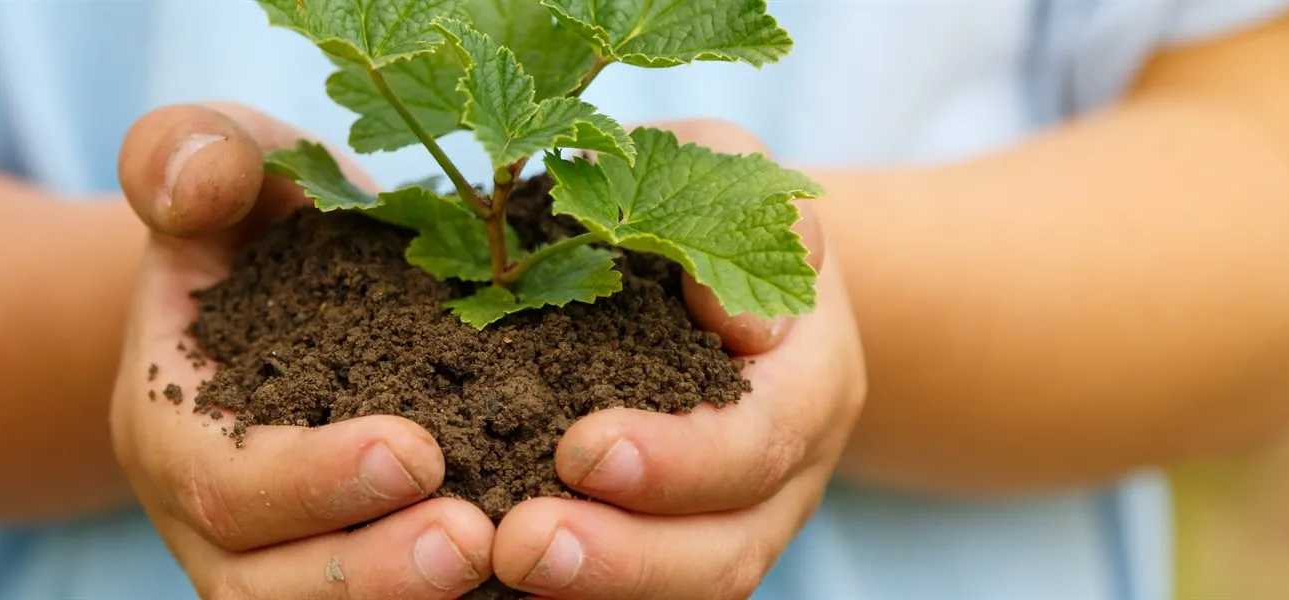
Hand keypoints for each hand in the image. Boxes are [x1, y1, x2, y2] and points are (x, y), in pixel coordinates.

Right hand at [108, 103, 495, 598]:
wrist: (292, 287)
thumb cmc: (262, 217)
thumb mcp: (228, 164)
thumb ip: (197, 153)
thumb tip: (194, 183)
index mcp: (172, 428)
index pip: (222, 483)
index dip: (311, 479)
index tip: (417, 449)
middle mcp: (215, 524)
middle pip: (268, 588)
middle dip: (372, 574)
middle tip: (477, 540)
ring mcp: (280, 566)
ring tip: (511, 561)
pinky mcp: (358, 577)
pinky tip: (547, 583)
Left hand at [490, 120, 866, 598]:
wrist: (724, 269)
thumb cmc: (708, 207)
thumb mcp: (725, 173)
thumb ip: (735, 223)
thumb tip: (734, 320)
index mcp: (807, 383)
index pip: (759, 443)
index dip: (677, 460)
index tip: (580, 449)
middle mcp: (782, 477)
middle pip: (726, 553)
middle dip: (625, 559)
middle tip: (519, 543)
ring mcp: (730, 525)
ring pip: (684, 591)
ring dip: (591, 593)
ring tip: (495, 567)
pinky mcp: (668, 546)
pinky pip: (628, 595)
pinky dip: (566, 597)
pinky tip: (480, 586)